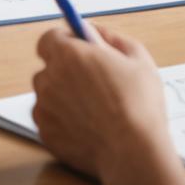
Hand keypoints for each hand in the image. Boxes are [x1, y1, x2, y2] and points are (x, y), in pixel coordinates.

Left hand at [31, 25, 171, 181]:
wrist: (134, 154)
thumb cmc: (139, 106)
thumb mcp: (137, 58)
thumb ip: (111, 37)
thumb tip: (94, 31)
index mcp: (69, 54)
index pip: (48, 38)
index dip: (64, 42)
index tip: (77, 49)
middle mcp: (50, 78)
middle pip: (48, 67)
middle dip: (65, 71)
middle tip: (91, 82)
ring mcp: (45, 108)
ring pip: (47, 95)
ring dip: (62, 97)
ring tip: (93, 109)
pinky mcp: (45, 134)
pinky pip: (48, 120)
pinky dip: (61, 121)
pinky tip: (86, 127)